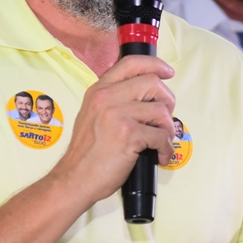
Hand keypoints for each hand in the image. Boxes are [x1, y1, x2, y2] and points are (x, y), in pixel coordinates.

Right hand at [52, 54, 175, 204]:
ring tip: (162, 142)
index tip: (168, 73)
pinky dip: (166, 148)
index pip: (131, 63)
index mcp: (99, 90)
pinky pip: (161, 135)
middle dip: (167, 101)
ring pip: (161, 110)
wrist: (75, 178)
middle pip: (153, 83)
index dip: (155, 65)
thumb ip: (114, 100)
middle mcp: (107, 97)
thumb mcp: (93, 114)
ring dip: (168, 128)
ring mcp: (117, 114)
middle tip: (164, 119)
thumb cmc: (87, 153)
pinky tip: (160, 156)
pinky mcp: (128, 134)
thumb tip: (147, 97)